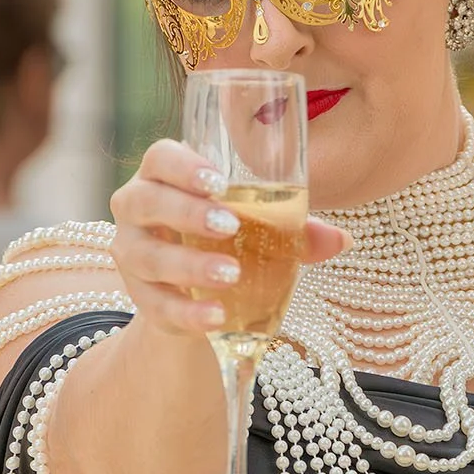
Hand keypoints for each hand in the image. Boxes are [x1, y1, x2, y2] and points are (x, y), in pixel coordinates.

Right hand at [109, 138, 349, 336]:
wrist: (198, 295)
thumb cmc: (229, 241)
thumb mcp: (261, 229)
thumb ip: (295, 230)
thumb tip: (341, 240)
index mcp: (164, 177)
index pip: (160, 157)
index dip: (182, 165)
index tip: (218, 180)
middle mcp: (137, 209)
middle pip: (143, 200)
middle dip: (186, 212)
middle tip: (229, 225)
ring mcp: (131, 254)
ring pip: (146, 256)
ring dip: (188, 265)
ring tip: (230, 275)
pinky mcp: (140, 297)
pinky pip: (155, 305)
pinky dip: (187, 312)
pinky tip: (216, 316)